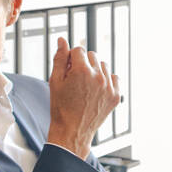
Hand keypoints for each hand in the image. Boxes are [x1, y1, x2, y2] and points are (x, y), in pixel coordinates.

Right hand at [45, 36, 118, 160]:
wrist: (72, 131)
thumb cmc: (61, 107)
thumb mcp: (55, 81)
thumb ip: (60, 58)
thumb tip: (62, 40)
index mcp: (82, 70)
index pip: (79, 49)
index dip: (71, 59)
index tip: (68, 70)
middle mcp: (98, 76)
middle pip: (92, 55)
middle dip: (83, 63)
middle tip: (75, 79)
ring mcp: (109, 87)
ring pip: (103, 65)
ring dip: (95, 71)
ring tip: (85, 86)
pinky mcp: (116, 96)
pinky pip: (114, 78)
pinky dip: (106, 80)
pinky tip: (96, 90)